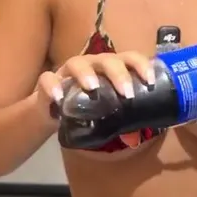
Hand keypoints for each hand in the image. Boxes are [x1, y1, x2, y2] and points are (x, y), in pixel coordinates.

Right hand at [37, 51, 153, 147]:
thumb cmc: (86, 106)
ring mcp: (68, 71)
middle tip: (127, 93)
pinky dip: (53, 86)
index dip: (141, 65)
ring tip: (93, 88)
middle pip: (107, 59)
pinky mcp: (48, 81)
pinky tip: (59, 98)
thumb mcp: (105, 113)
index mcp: (110, 68)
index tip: (149, 81)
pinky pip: (47, 78)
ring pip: (77, 63)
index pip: (129, 58)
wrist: (52, 110)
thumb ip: (120, 122)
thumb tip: (134, 139)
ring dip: (86, 73)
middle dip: (119, 74)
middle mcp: (91, 64)